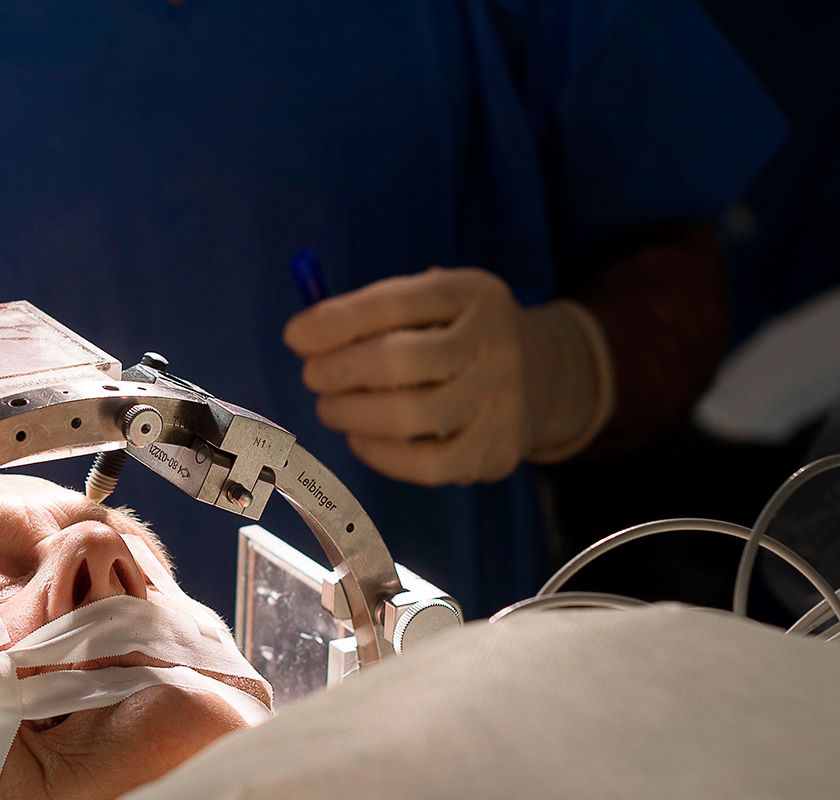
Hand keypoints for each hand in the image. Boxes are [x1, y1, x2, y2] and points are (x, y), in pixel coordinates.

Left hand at [284, 267, 613, 485]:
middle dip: (341, 370)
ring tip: (332, 408)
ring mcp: (500, 401)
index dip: (339, 321)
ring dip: (353, 414)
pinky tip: (361, 438)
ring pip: (411, 417)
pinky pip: (426, 464)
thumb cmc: (457, 336)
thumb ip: (372, 313)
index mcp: (472, 294)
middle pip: (402, 361)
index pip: (397, 302)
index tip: (297, 336)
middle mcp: (494, 344)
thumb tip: (304, 337)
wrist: (543, 375)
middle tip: (314, 377)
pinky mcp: (495, 450)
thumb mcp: (431, 302)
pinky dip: (380, 454)